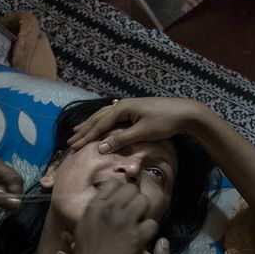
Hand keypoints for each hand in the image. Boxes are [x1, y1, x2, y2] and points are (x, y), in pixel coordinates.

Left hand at [0, 156, 23, 212]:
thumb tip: (18, 203)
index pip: (14, 177)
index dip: (16, 192)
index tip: (13, 207)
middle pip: (15, 180)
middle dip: (14, 196)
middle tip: (11, 211)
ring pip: (12, 185)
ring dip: (11, 198)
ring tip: (7, 211)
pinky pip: (7, 188)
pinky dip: (6, 198)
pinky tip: (2, 206)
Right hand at [64, 179, 158, 253]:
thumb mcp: (84, 226)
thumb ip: (97, 210)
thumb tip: (111, 198)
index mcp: (95, 206)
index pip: (114, 183)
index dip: (121, 192)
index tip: (123, 203)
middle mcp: (110, 210)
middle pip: (132, 190)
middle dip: (135, 201)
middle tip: (133, 215)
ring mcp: (124, 222)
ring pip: (144, 201)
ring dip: (144, 213)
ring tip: (138, 225)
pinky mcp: (137, 237)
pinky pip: (152, 223)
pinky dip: (149, 231)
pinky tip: (142, 239)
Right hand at [67, 97, 209, 152]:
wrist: (184, 112)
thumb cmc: (164, 122)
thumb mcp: (142, 132)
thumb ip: (121, 139)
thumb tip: (100, 148)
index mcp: (122, 108)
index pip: (99, 124)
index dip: (86, 136)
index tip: (73, 146)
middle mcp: (122, 105)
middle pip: (98, 119)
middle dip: (84, 131)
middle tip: (70, 141)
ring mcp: (128, 106)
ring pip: (103, 116)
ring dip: (90, 125)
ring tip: (78, 131)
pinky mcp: (134, 111)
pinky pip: (111, 116)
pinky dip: (101, 122)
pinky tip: (99, 123)